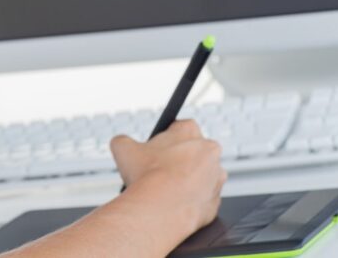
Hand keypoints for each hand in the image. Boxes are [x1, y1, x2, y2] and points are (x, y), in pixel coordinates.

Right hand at [111, 121, 225, 235]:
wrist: (161, 210)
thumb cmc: (145, 176)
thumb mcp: (122, 148)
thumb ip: (122, 139)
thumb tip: (120, 142)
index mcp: (189, 131)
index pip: (180, 126)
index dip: (167, 137)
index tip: (156, 147)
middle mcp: (209, 151)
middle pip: (194, 151)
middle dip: (180, 159)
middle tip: (160, 169)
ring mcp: (216, 178)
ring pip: (201, 176)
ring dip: (187, 181)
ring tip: (165, 189)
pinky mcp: (216, 202)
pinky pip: (202, 199)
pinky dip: (189, 201)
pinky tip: (173, 203)